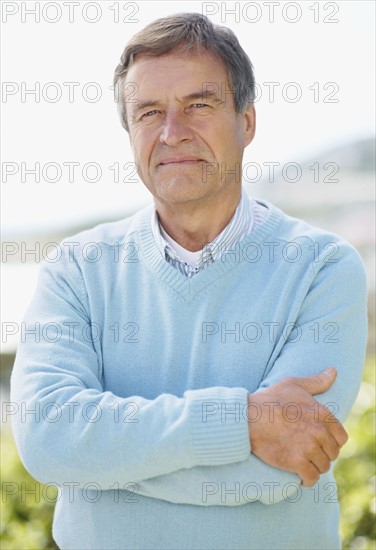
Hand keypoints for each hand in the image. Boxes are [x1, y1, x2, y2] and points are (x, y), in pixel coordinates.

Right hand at [247, 368, 347, 486]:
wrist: (247, 418)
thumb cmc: (269, 400)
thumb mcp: (293, 385)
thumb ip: (317, 381)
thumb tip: (333, 372)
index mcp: (321, 413)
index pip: (341, 436)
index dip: (332, 441)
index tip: (320, 442)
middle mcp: (318, 431)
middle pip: (332, 453)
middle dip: (322, 454)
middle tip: (309, 452)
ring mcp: (308, 448)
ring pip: (323, 466)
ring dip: (314, 467)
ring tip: (303, 462)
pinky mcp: (296, 462)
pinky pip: (311, 478)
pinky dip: (307, 479)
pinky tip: (299, 475)